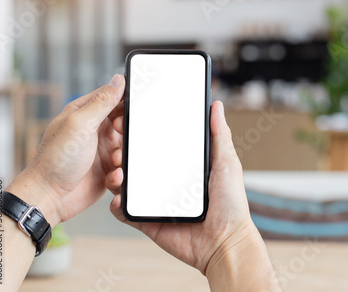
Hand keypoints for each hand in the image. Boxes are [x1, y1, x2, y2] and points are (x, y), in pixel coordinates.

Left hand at [6, 74, 124, 226]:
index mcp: (84, 113)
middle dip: (127, 133)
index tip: (128, 115)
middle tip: (119, 141)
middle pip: (124, 122)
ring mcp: (101, 150)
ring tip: (113, 163)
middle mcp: (94, 130)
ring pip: (128, 146)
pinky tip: (111, 176)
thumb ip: (102, 102)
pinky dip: (121, 173)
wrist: (51, 197)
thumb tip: (118, 80)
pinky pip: (125, 166)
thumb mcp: (81, 124)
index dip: (124, 104)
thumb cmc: (57, 159)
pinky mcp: (107, 169)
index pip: (112, 97)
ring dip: (124, 155)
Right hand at [107, 101, 258, 274]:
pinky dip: (117, 205)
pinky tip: (119, 197)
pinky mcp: (148, 222)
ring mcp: (156, 202)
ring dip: (116, 176)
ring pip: (127, 185)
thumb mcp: (227, 163)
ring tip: (118, 170)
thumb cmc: (231, 204)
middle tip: (119, 145)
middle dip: (124, 153)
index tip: (130, 121)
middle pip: (138, 163)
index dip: (143, 134)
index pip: (158, 146)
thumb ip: (219, 135)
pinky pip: (125, 212)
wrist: (225, 243)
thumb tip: (217, 105)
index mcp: (183, 167)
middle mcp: (167, 182)